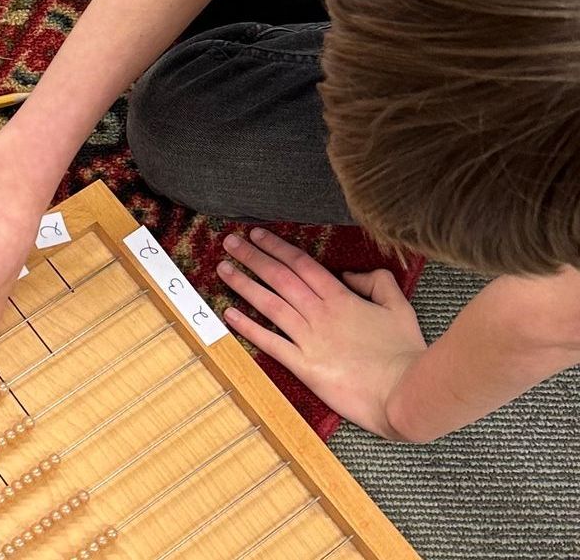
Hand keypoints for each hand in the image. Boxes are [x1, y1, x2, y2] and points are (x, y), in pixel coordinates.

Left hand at [219, 229, 426, 439]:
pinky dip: (248, 328)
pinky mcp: (306, 367)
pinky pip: (271, 343)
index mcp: (341, 298)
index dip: (277, 247)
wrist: (407, 395)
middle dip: (252, 257)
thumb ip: (378, 283)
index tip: (257, 234)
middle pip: (279, 278)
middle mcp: (320, 314)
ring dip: (243, 285)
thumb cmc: (407, 354)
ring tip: (223, 269)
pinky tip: (230, 314)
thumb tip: (353, 273)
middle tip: (230, 242)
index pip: (301, 264)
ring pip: (270, 304)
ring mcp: (311, 339)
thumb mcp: (400, 308)